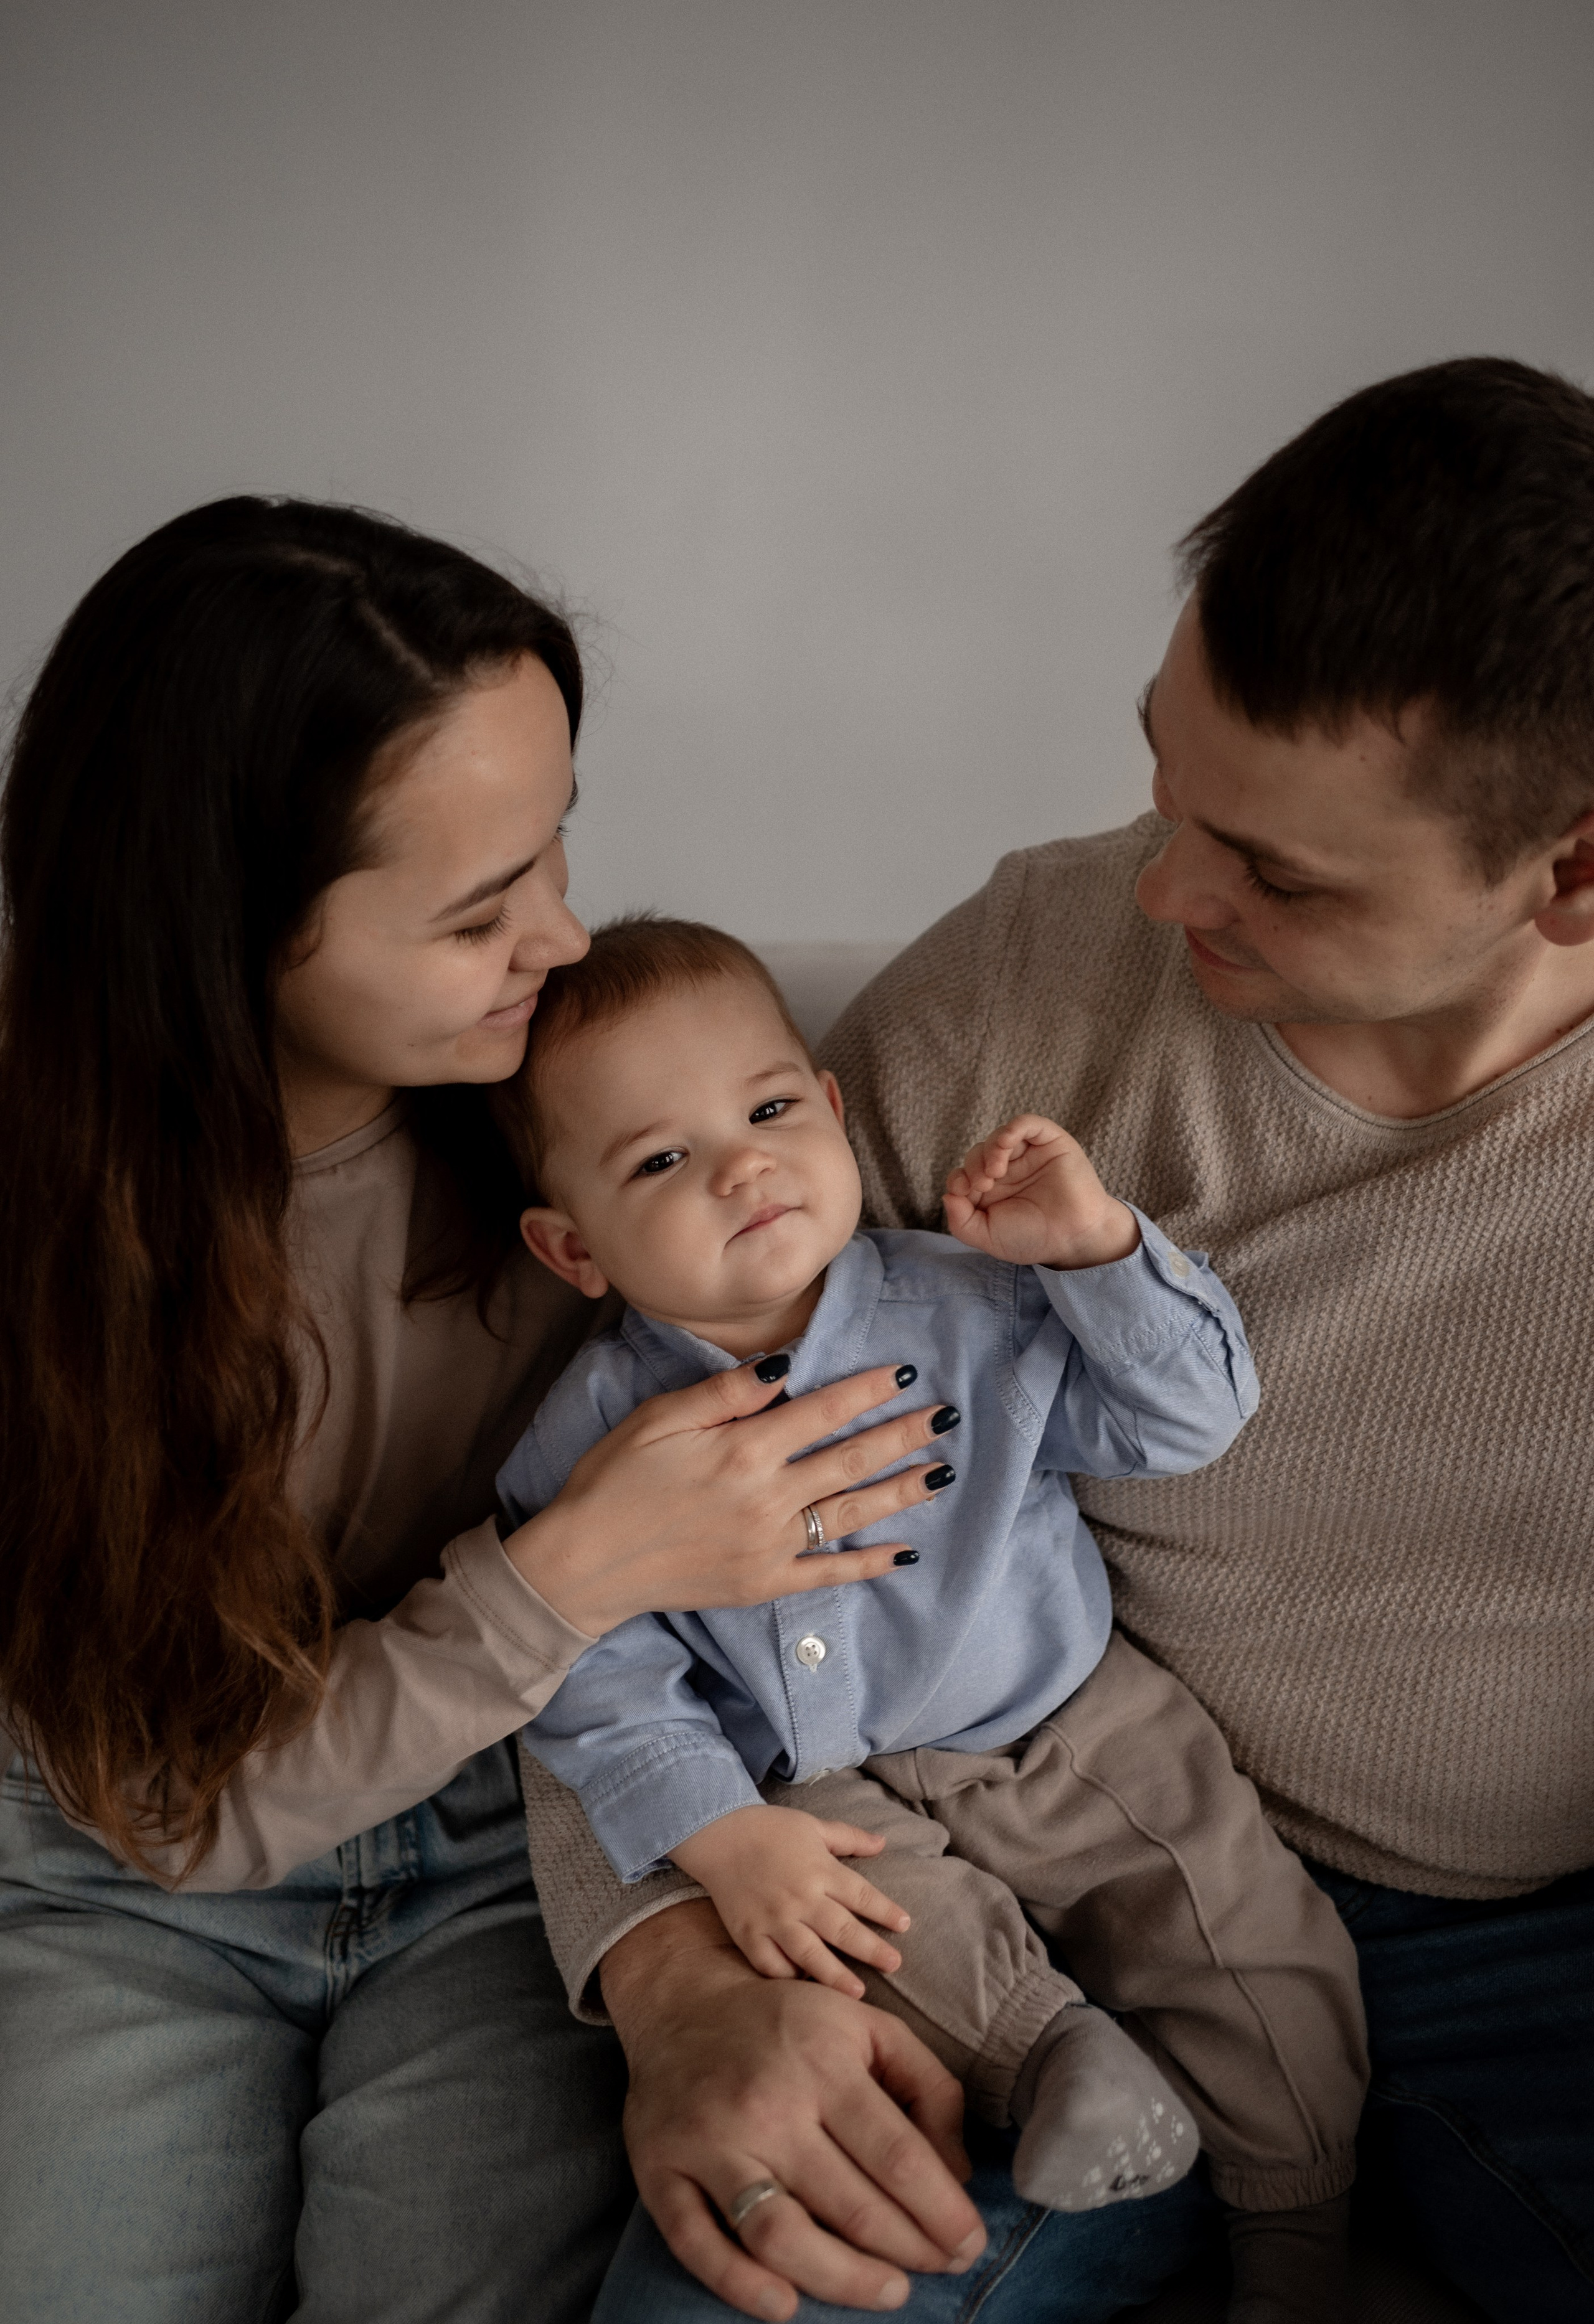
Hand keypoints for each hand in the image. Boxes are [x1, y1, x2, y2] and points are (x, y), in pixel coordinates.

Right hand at [503, 1358, 959, 1636]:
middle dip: (901, 1435)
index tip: (904, 1374)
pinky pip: (830, 1573)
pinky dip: (870, 1564)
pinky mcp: (764, 1583)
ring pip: (852, 1513)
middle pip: (850, 1459)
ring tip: (940, 1472)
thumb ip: (725, 1393)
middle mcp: (767, 1497)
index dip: (867, 1390)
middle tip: (944, 1416)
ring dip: (901, 1491)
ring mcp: (770, 1545)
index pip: (822, 1411)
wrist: (584, 1563)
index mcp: (743, 1450)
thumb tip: (782, 1366)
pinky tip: (904, 1552)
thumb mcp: (659, 1418)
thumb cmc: (613, 1480)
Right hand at [602, 1901, 984, 2320]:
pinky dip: (741, 2284)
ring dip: (844, 2280)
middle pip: (850, 2205)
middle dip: (911, 2249)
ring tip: (890, 2290)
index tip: (968, 2242)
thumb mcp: (870, 2027)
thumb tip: (959, 2173)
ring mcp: (710, 2141)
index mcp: (823, 2062)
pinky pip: (698, 2243)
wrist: (681, 2001)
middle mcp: (767, 2104)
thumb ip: (928, 2088)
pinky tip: (787, 2304)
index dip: (943, 2211)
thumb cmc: (789, 2024)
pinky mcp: (661, 2170)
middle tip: (942, 2267)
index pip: (898, 2157)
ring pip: (781, 2234)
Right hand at [671, 1804, 911, 1999]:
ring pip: (810, 1955)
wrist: (718, 1834)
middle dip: (872, 1950)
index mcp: (820, 1870)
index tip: (905, 1925)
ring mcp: (774, 1919)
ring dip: (836, 1975)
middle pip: (843, 1930)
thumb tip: (882, 1844)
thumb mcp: (813, 1826)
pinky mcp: (749, 1934)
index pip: (861, 1896)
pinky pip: (771, 1964)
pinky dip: (787, 1977)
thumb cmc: (769, 1828)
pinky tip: (804, 1986)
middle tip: (895, 1964)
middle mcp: (800, 1898)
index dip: (885, 1911)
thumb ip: (848, 1838)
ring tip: (857, 1992)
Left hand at [944, 1114, 1139, 1268]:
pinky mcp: (1050, 1142)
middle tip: (984, 1185)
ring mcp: (1029, 1154)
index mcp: (991, 1190)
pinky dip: (1012, 1128)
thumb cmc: (1033, 1238)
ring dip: (991, 1149)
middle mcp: (1009, 1169)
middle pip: (978, 1152)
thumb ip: (960, 1221)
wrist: (1073, 1238)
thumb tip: (947, 1195)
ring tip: (995, 1172)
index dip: (958, 1178)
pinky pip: (1027, 1123)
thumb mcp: (987, 1237)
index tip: (962, 1192)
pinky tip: (1006, 1144)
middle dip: (973, 1166)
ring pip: (1000, 1136)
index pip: (964, 1172)